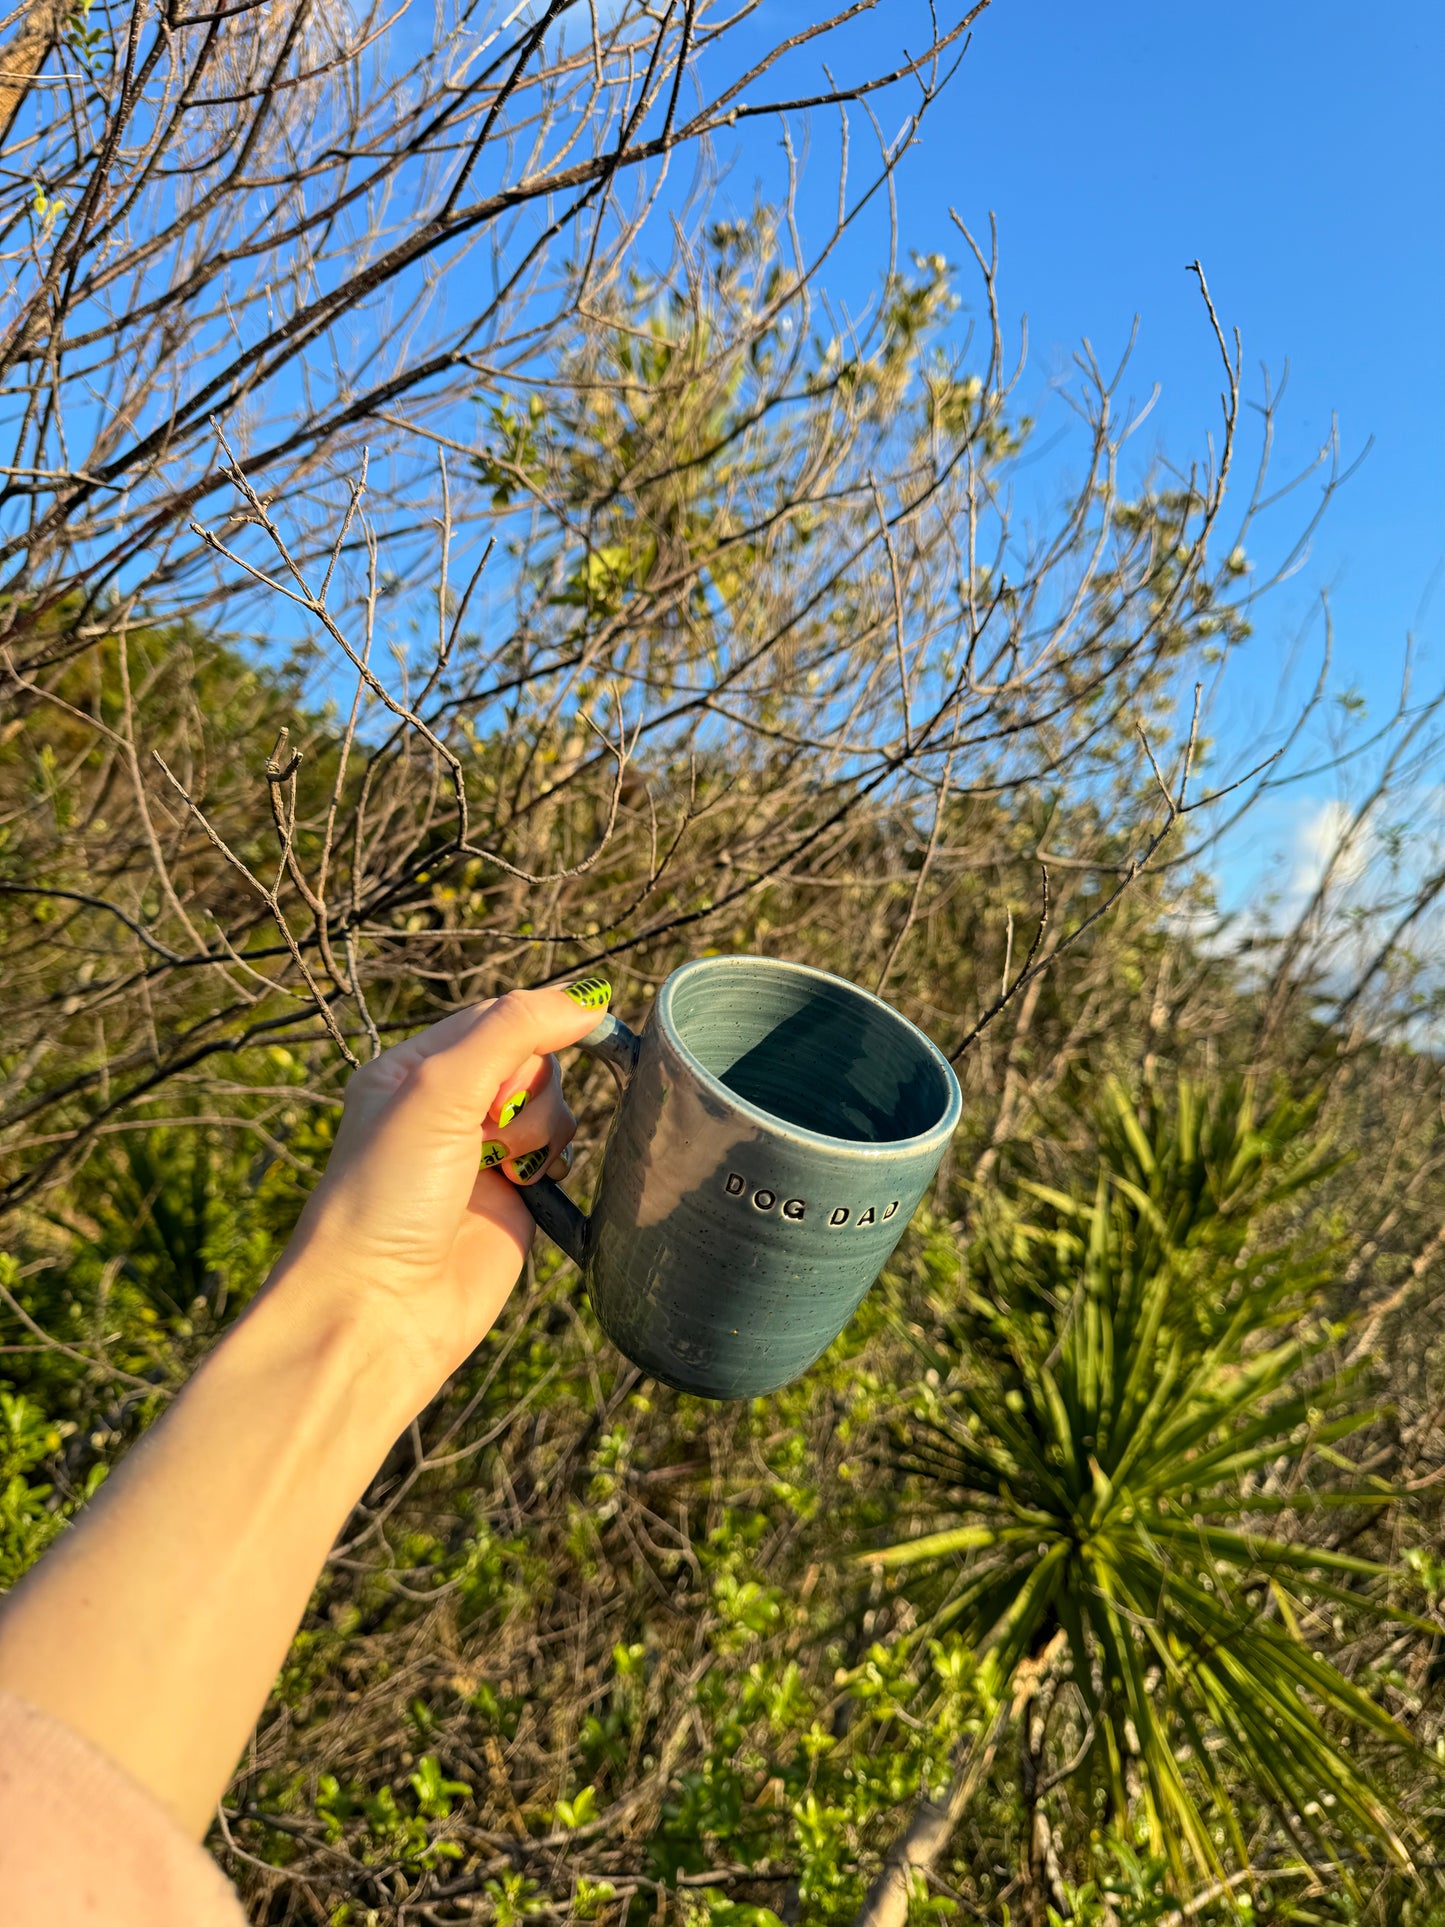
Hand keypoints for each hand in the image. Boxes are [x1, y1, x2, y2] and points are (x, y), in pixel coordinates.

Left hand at [280, 978, 610, 1388]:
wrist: (382, 1308)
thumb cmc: (388, 1196)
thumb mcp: (439, 1090)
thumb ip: (511, 1030)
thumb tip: (586, 998)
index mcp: (414, 1070)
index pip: (496, 1017)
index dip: (538, 1021)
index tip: (584, 1025)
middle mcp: (448, 1108)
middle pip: (533, 1061)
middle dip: (528, 1090)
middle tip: (489, 1129)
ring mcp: (482, 1155)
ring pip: (555, 1107)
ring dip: (541, 1131)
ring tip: (500, 1168)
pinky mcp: (514, 1199)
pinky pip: (561, 1156)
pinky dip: (557, 1163)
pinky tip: (532, 1184)